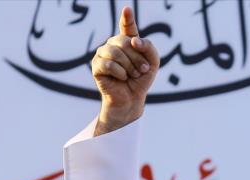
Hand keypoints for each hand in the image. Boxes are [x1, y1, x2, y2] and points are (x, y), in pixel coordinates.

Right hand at [91, 6, 159, 134]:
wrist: (132, 99)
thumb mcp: (153, 62)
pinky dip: (120, 73)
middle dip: (137, 57)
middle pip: (125, 42)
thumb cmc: (141, 80)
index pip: (127, 27)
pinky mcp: (96, 66)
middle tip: (142, 69)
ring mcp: (102, 54)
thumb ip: (149, 47)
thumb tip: (133, 40)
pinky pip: (108, 64)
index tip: (127, 9)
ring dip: (129, 66)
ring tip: (133, 75)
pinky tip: (122, 78)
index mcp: (127, 41)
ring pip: (115, 52)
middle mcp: (113, 44)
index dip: (127, 18)